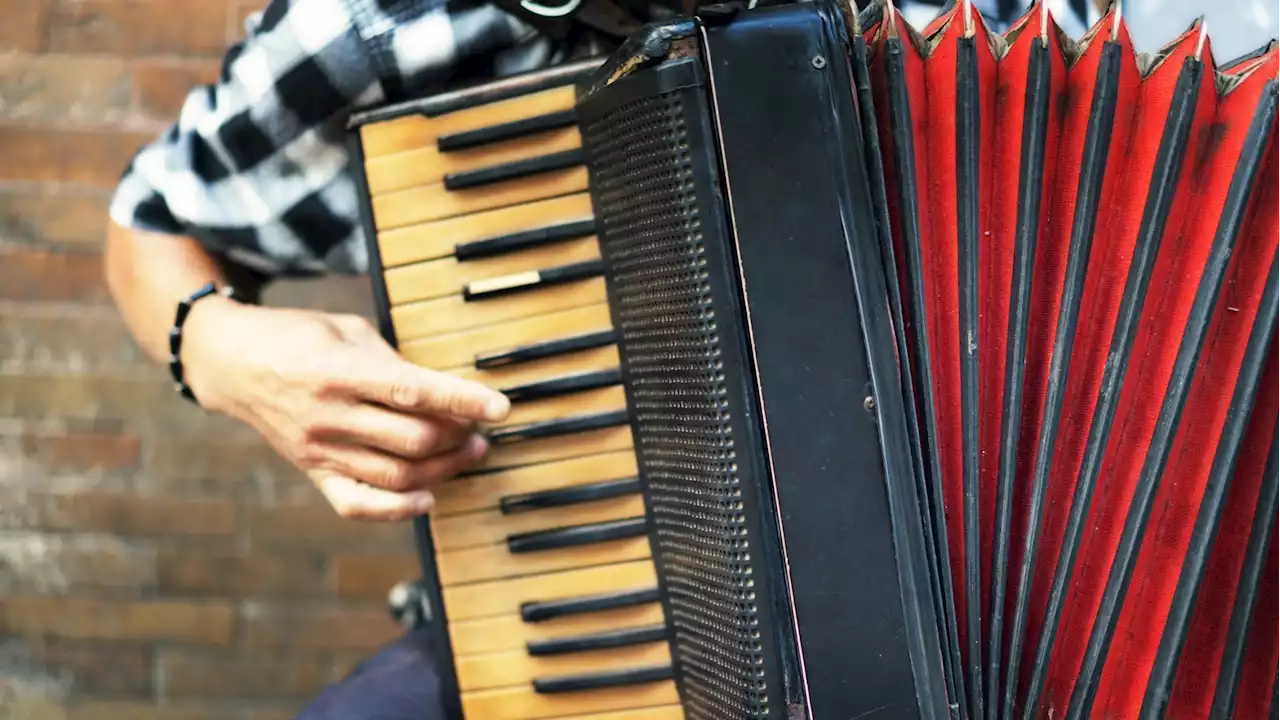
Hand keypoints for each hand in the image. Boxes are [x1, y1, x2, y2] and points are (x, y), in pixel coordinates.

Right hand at [180, 298, 510, 520]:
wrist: (233, 364)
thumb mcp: (348, 331)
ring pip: (397, 475)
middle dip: (460, 435)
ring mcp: (320, 451)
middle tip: (481, 426)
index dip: (463, 401)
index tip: (501, 406)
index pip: (413, 392)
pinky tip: (428, 497)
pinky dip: (399, 510)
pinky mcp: (314, 473)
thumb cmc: (298, 338)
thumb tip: (447, 392)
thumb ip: (395, 362)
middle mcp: (330, 416)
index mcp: (339, 371)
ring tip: (470, 451)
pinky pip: (359, 506)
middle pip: (413, 440)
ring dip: (445, 468)